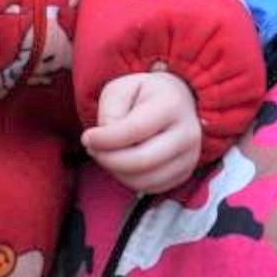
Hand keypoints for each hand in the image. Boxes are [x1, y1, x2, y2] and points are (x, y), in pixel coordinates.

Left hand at [82, 68, 200, 192]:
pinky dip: (129, 179)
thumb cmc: (145, 95)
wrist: (178, 101)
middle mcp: (187, 133)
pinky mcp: (185, 173)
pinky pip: (151, 187)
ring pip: (144, 180)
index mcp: (172, 104)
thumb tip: (105, 143)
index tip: (86, 137)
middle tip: (92, 149)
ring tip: (107, 153)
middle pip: (141, 161)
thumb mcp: (122, 89)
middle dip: (108, 159)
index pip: (134, 131)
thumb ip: (110, 113)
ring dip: (116, 171)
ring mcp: (190, 157)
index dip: (105, 139)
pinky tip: (123, 162)